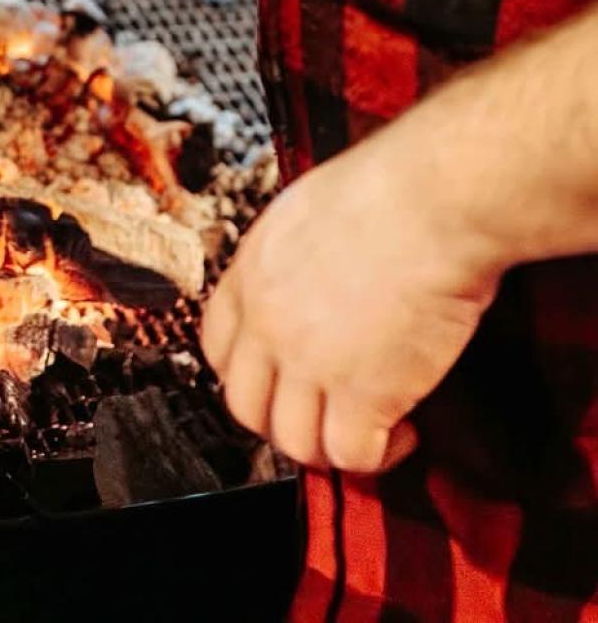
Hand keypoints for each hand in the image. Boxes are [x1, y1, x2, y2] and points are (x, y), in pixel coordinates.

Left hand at [201, 118, 499, 475]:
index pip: (217, 347)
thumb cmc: (389, 189)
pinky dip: (377, 456)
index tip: (280, 380)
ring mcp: (310, 362)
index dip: (249, 373)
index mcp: (252, 272)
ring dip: (327, 448)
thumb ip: (295, 256)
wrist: (430, 201)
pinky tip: (403, 431)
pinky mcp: (362, 393)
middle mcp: (268, 321)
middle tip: (323, 415)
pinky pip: (351, 455)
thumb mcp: (309, 210)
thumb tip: (315, 278)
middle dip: (282, 420)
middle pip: (245, 404)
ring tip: (365, 431)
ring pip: (293, 442)